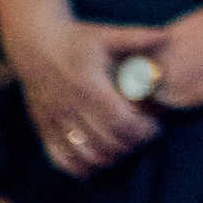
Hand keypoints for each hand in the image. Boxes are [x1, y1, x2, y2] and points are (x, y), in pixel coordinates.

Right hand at [0, 0, 161, 178]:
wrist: (34, 44)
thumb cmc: (77, 39)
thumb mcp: (106, 34)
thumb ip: (137, 38)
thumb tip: (168, 37)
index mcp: (89, 86)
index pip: (121, 121)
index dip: (142, 131)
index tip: (156, 127)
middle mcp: (71, 107)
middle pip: (106, 142)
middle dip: (131, 145)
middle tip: (144, 137)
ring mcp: (55, 120)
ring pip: (84, 154)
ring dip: (109, 158)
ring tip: (124, 148)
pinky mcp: (43, 127)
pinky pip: (59, 158)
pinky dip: (78, 168)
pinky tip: (93, 167)